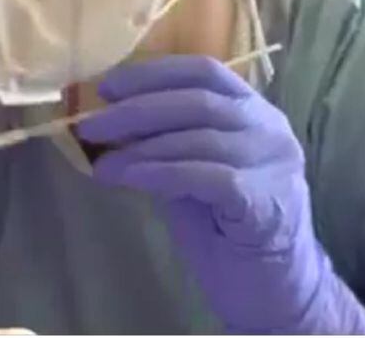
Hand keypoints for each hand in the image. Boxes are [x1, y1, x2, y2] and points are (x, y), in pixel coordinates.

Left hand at [78, 55, 364, 333]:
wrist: (274, 291)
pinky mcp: (266, 201)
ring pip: (200, 137)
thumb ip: (165, 144)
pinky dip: (161, 173)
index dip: (152, 74)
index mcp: (255, 111)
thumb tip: (110, 124)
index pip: (204, 71)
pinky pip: (205, 176)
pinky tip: (130, 177)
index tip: (107, 88)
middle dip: (137, 110)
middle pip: (198, 101)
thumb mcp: (192, 173)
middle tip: (90, 125)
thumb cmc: (229, 230)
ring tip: (102, 162)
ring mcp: (273, 164)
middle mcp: (270, 129)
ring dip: (141, 147)